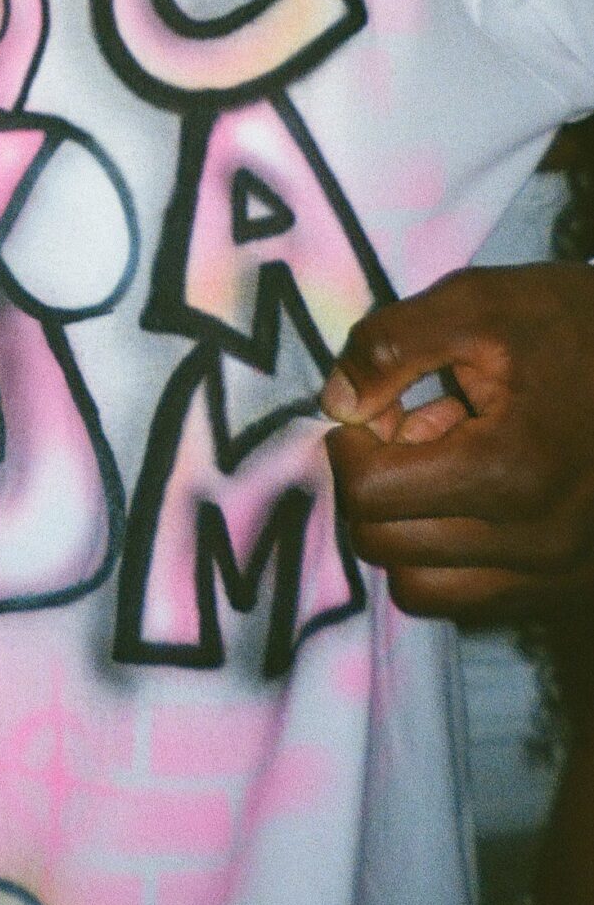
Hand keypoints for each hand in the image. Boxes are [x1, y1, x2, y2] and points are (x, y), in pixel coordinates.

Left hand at [322, 262, 593, 620]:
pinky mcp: (562, 591)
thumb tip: (335, 404)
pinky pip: (464, 602)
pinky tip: (471, 497)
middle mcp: (535, 542)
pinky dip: (443, 557)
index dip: (351, 444)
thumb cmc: (569, 325)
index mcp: (510, 469)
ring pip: (416, 588)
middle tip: (410, 429)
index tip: (380, 405)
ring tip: (442, 465)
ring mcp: (554, 575)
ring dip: (405, 528)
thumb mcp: (477, 303)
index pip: (369, 493)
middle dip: (374, 483)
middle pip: (383, 543)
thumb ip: (391, 346)